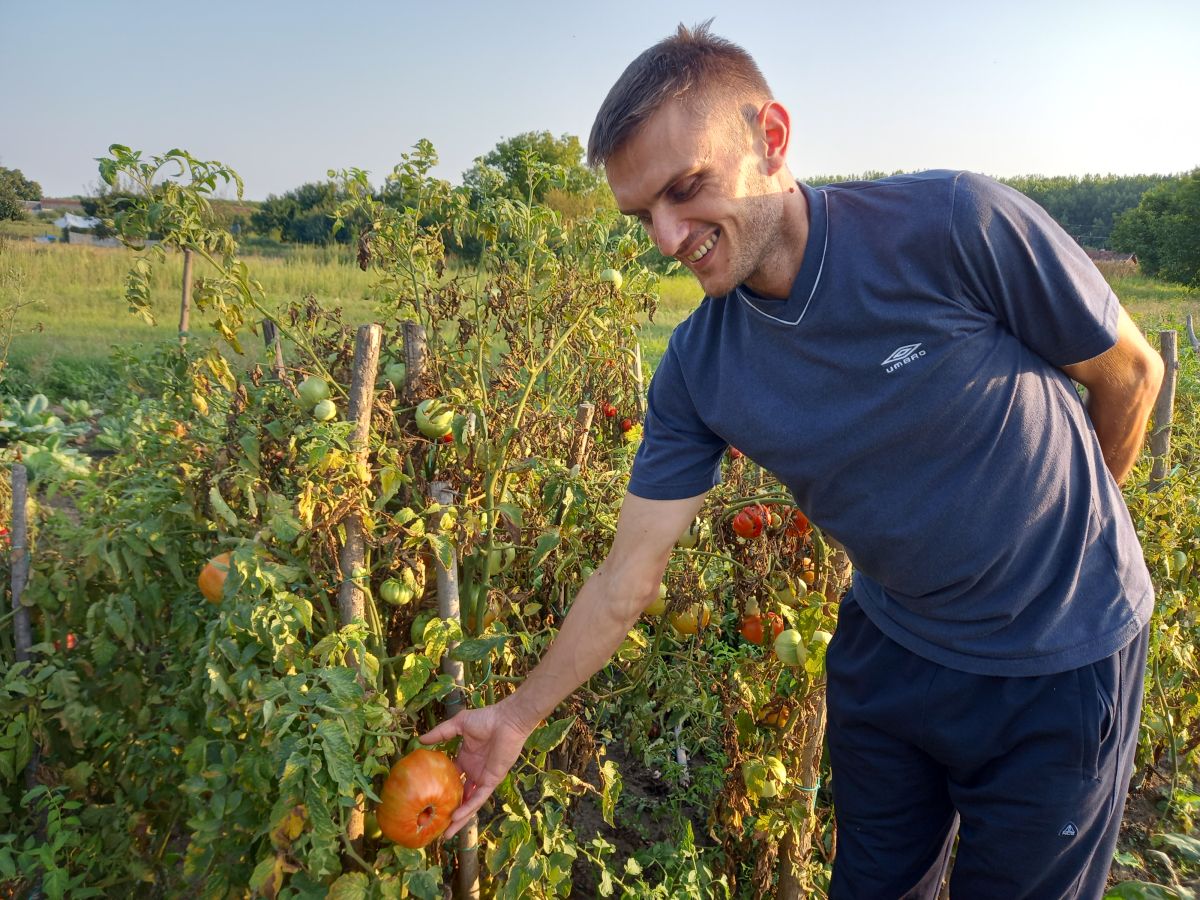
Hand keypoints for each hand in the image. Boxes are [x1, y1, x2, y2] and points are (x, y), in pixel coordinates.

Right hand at [419, 699, 535, 837]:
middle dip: (449, 812)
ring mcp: (482, 778)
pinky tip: (457, 817)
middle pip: (458, 797)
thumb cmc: (486, 719)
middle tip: (435, 827)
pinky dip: (468, 808)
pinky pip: (479, 798)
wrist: (507, 720)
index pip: (450, 780)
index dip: (440, 790)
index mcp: (465, 760)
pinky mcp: (491, 781)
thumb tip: (421, 739)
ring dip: (459, 819)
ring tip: (446, 834)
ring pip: (469, 803)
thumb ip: (441, 733)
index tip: (428, 800)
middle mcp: (473, 772)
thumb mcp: (459, 725)